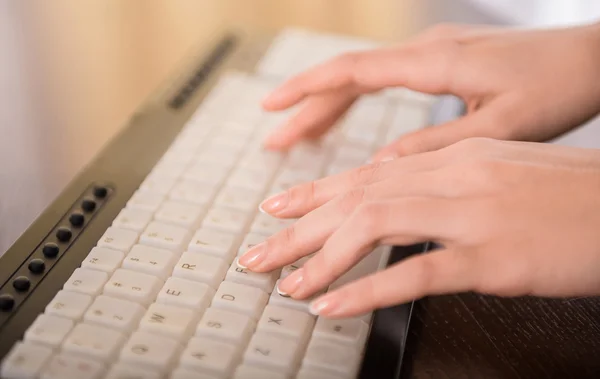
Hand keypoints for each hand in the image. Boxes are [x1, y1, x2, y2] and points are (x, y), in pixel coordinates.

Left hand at [238, 138, 599, 317]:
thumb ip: (443, 178)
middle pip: (355, 199)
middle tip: (258, 253)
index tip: (278, 210)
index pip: (365, 174)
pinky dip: (366, 290)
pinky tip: (334, 307)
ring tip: (286, 284)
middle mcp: (452, 179)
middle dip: (299, 229)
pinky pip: (414, 273)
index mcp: (452, 158)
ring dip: (321, 260)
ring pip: (372, 227)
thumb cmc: (566, 194)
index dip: (314, 194)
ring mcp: (470, 217)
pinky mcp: (491, 259)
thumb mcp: (496, 170)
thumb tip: (396, 192)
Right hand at [261, 23, 599, 160]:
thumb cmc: (556, 87)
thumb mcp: (497, 127)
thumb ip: (434, 145)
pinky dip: (354, 100)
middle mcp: (425, 51)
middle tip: (274, 140)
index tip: (271, 106)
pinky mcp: (441, 61)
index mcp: (434, 63)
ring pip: (362, 77)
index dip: (306, 90)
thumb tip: (378, 166)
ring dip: (327, 105)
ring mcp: (431, 54)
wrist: (592, 58)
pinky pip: (382, 78)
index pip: (352, 71)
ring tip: (297, 135)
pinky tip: (343, 118)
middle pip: (348, 76)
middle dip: (307, 107)